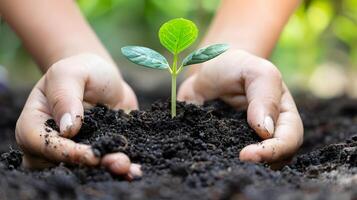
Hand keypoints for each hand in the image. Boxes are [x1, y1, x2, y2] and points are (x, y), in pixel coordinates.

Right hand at [16, 53, 141, 177]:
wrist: (104, 78)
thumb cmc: (81, 71)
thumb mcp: (70, 73)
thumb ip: (65, 96)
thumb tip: (68, 130)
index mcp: (35, 124)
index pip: (42, 144)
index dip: (65, 153)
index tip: (91, 154)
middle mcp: (52, 143)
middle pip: (62, 165)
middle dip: (90, 166)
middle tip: (118, 162)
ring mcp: (74, 151)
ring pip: (83, 170)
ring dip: (107, 170)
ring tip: (128, 166)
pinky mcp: (96, 152)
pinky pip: (103, 165)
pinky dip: (119, 169)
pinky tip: (135, 169)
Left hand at [178, 50, 302, 163]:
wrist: (210, 67)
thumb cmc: (237, 66)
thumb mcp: (256, 72)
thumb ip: (265, 97)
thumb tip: (266, 131)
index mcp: (283, 114)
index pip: (290, 139)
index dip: (274, 151)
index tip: (247, 154)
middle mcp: (269, 132)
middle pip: (278, 159)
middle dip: (261, 164)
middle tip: (238, 161)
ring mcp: (248, 141)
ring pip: (257, 165)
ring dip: (246, 169)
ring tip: (227, 165)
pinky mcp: (227, 144)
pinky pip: (230, 159)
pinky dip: (225, 164)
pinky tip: (215, 162)